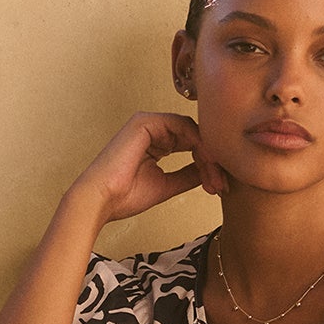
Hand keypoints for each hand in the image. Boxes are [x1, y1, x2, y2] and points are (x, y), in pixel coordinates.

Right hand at [71, 112, 227, 225]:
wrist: (101, 201)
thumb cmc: (124, 197)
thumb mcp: (166, 185)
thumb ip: (188, 175)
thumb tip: (210, 172)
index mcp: (155, 141)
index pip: (192, 145)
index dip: (208, 165)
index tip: (219, 187)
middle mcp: (153, 129)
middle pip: (196, 137)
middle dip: (213, 162)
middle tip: (222, 185)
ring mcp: (149, 123)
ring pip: (193, 132)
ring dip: (208, 156)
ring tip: (215, 179)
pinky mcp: (146, 123)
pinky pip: (183, 127)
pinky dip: (199, 145)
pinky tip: (206, 165)